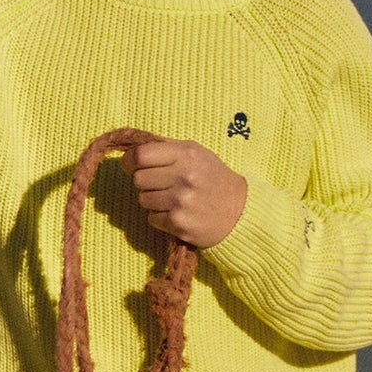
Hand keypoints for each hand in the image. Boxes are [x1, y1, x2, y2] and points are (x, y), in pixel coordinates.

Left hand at [123, 138, 246, 247]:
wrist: (241, 212)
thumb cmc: (213, 178)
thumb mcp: (196, 153)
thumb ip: (165, 147)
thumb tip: (131, 148)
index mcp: (186, 154)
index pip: (140, 155)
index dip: (129, 160)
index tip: (130, 165)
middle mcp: (184, 176)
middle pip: (138, 179)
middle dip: (145, 182)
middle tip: (162, 184)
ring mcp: (181, 201)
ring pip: (143, 199)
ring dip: (153, 201)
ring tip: (174, 199)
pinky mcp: (179, 223)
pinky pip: (152, 218)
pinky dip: (161, 218)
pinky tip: (179, 213)